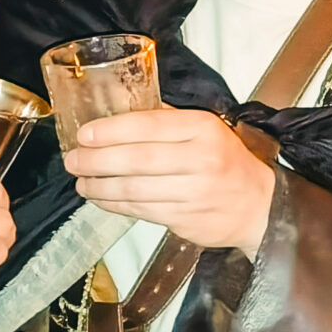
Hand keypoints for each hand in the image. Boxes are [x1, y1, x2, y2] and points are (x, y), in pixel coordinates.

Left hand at [64, 108, 276, 250]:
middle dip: (97, 161)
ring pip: (135, 190)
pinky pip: (141, 211)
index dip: (112, 130)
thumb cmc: (226, 163)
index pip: (150, 125)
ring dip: (100, 187)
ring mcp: (194, 193)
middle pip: (137, 160)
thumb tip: (120, 111)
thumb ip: (169, 121)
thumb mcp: (207, 130)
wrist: (259, 207)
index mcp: (203, 130)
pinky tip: (100, 198)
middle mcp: (201, 160)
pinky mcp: (186, 220)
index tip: (84, 134)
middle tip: (72, 160)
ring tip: (80, 181)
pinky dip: (115, 205)